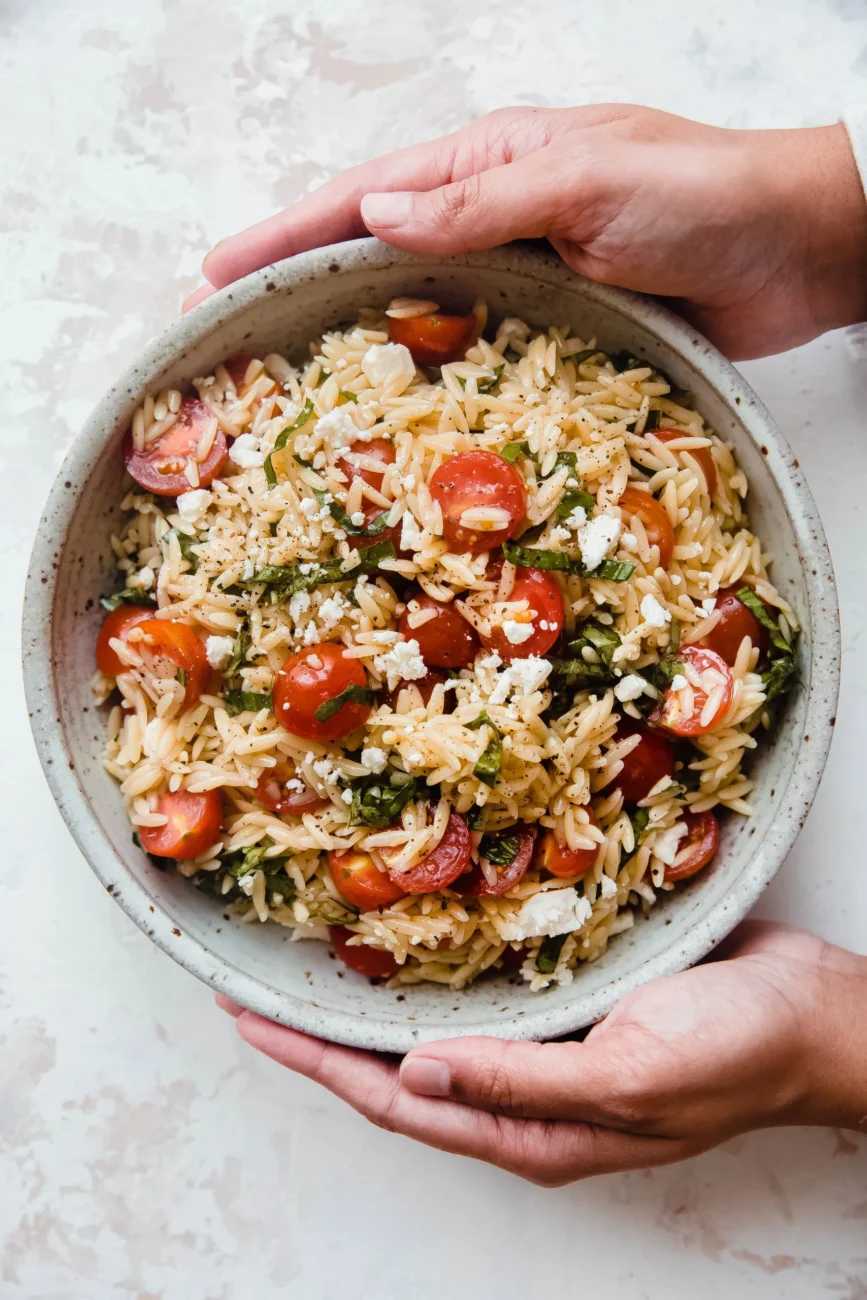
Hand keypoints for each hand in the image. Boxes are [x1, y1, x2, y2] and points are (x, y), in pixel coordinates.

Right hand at [197, 105, 866, 358]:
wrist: (798, 251)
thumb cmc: (705, 196)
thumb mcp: (586, 181)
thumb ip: (482, 200)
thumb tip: (374, 213)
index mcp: (491, 161)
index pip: (363, 195)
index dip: (284, 234)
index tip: (215, 273)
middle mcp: (496, 218)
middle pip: (374, 255)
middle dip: (300, 291)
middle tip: (233, 340)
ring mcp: (525, 277)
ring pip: (419, 312)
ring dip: (357, 345)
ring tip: (292, 389)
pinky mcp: (557, 330)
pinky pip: (477, 356)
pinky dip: (434, 383)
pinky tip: (401, 418)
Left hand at [218, 921, 866, 1184]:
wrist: (812, 1011)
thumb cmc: (737, 1055)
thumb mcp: (631, 1077)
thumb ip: (525, 1082)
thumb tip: (417, 1073)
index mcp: (535, 1130)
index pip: (397, 1103)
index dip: (319, 1066)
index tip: (254, 1025)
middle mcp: (528, 1091)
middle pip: (402, 1067)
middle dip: (329, 1034)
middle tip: (262, 988)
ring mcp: (550, 1041)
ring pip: (439, 1022)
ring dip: (379, 995)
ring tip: (316, 958)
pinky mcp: (572, 994)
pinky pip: (487, 981)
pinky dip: (440, 962)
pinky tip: (414, 929)